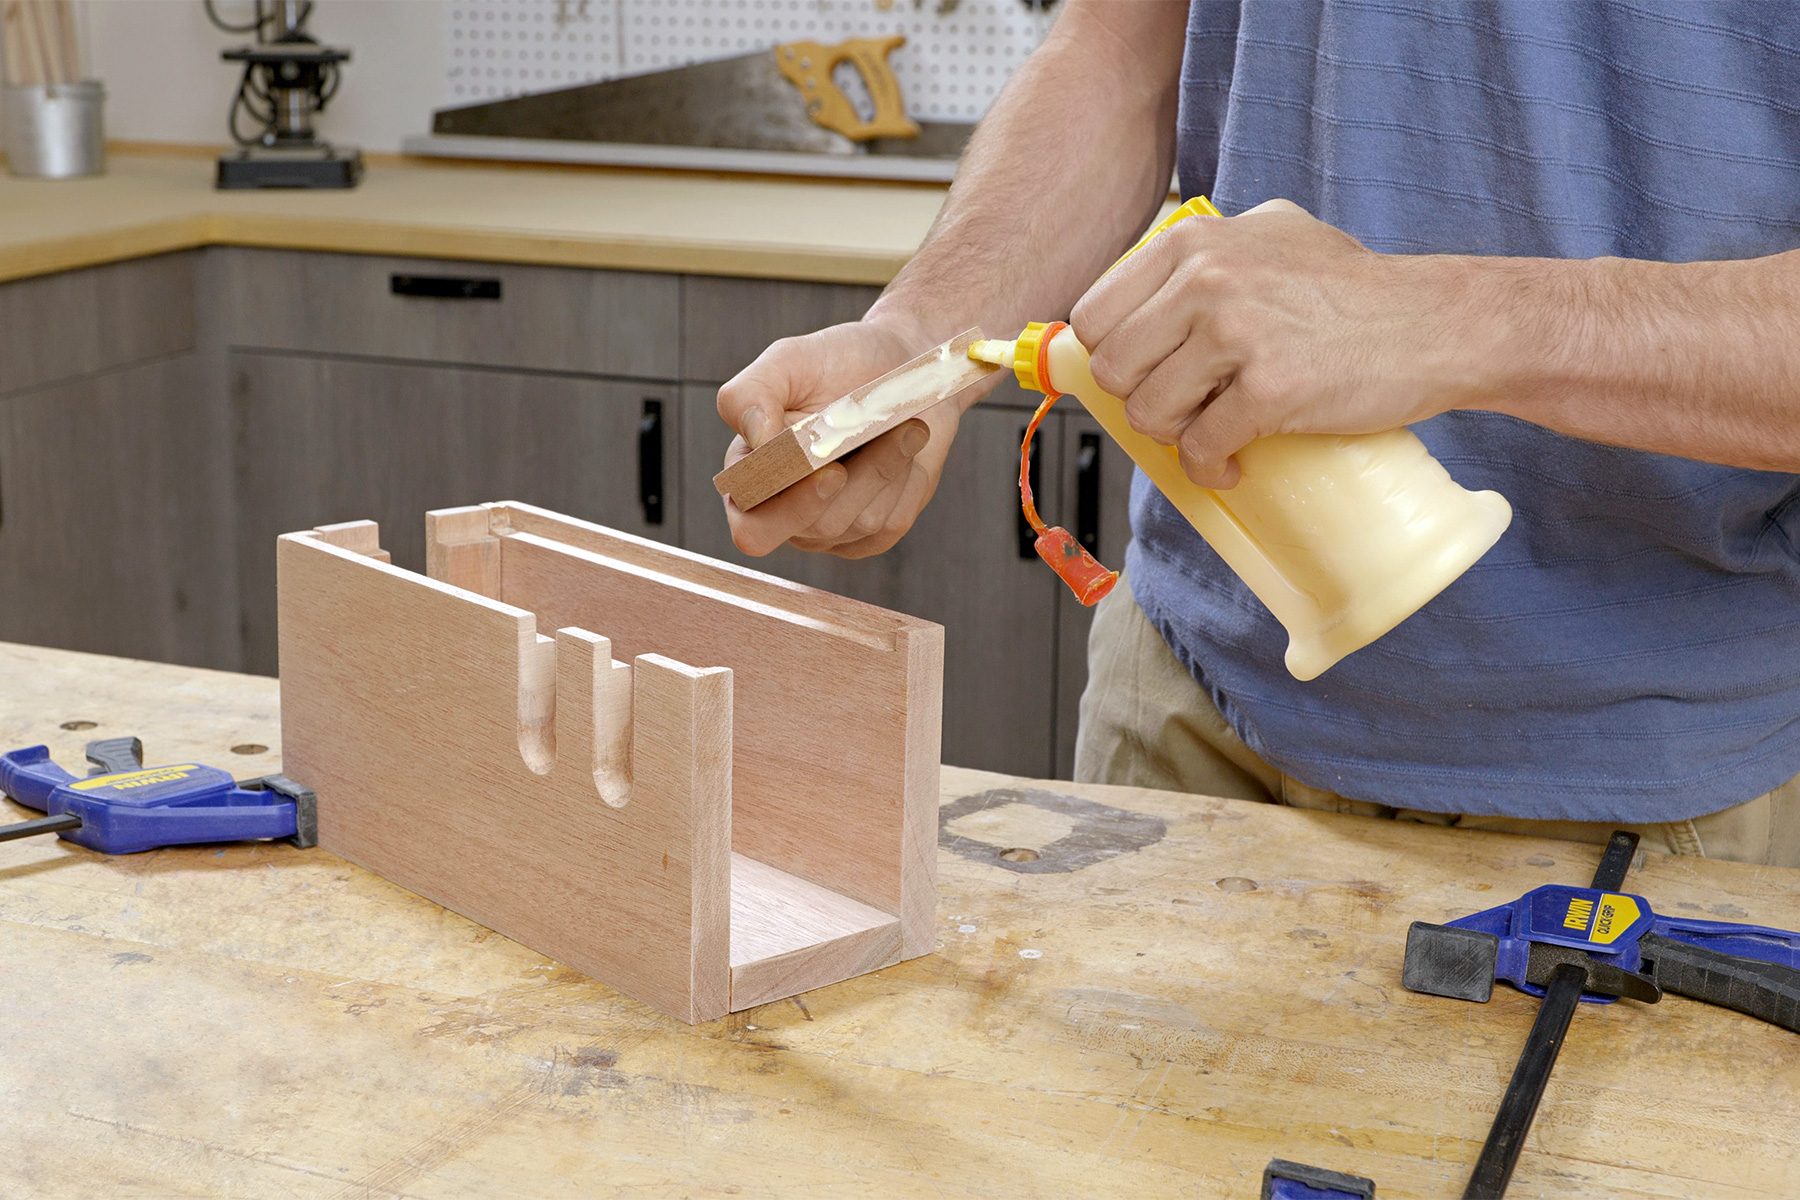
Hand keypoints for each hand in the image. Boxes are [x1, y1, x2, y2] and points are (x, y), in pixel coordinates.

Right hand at [716, 315, 970, 558]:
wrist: (901, 365)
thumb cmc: (838, 362)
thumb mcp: (787, 361)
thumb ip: (750, 394)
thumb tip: (756, 438)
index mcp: (751, 477)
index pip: (750, 528)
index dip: (791, 508)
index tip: (830, 469)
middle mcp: (786, 511)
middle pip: (816, 526)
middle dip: (857, 479)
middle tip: (883, 433)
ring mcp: (832, 528)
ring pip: (861, 522)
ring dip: (887, 465)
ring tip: (899, 424)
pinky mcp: (875, 532)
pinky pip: (893, 521)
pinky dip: (907, 479)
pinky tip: (905, 446)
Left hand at [1071, 199, 1479, 486]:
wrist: (1436, 322)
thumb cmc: (1354, 289)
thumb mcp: (1269, 236)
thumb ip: (1204, 256)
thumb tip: (1135, 301)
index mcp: (1194, 243)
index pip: (1096, 314)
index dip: (1113, 356)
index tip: (1142, 374)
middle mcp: (1207, 279)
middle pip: (1114, 369)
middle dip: (1142, 400)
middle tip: (1183, 408)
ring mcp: (1237, 333)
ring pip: (1149, 412)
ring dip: (1175, 436)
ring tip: (1212, 430)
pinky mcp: (1269, 389)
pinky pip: (1201, 447)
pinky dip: (1211, 467)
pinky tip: (1234, 462)